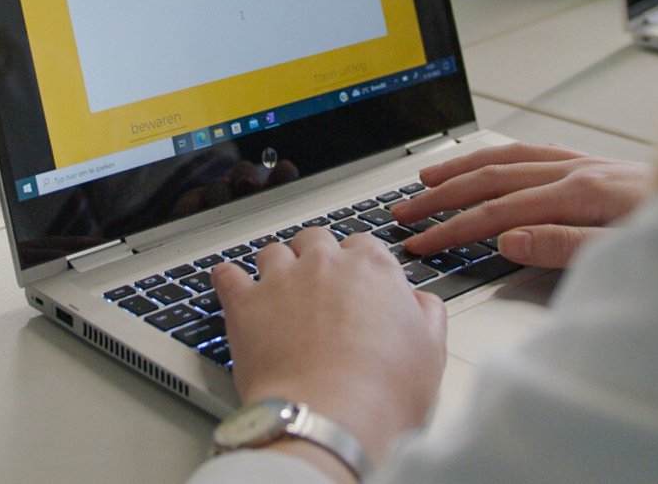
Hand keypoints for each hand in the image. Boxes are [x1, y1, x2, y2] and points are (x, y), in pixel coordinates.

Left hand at [212, 229, 445, 465]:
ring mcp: (281, 280)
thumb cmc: (381, 391)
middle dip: (316, 258)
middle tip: (318, 288)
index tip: (357, 284)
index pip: (364, 246)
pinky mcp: (244, 304)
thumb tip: (420, 302)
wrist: (329, 416)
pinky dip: (228, 280)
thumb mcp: (430, 352)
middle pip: (316, 240)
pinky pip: (227, 275)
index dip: (360, 266)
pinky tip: (232, 288)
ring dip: (276, 267)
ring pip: (273, 252)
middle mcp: (325, 264)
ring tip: (278, 292)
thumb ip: (426, 315)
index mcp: (372, 268)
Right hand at [392, 143, 654, 266]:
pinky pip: (535, 152)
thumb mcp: (626, 255)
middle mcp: (582, 169)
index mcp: (584, 193)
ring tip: (426, 180)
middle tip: (404, 212)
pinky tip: (488, 163)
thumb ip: (564, 246)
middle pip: (494, 179)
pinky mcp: (599, 164)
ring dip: (463, 170)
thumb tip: (507, 239)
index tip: (422, 243)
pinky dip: (500, 157)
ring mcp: (589, 162)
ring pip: (510, 158)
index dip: (454, 229)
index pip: (499, 212)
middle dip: (443, 196)